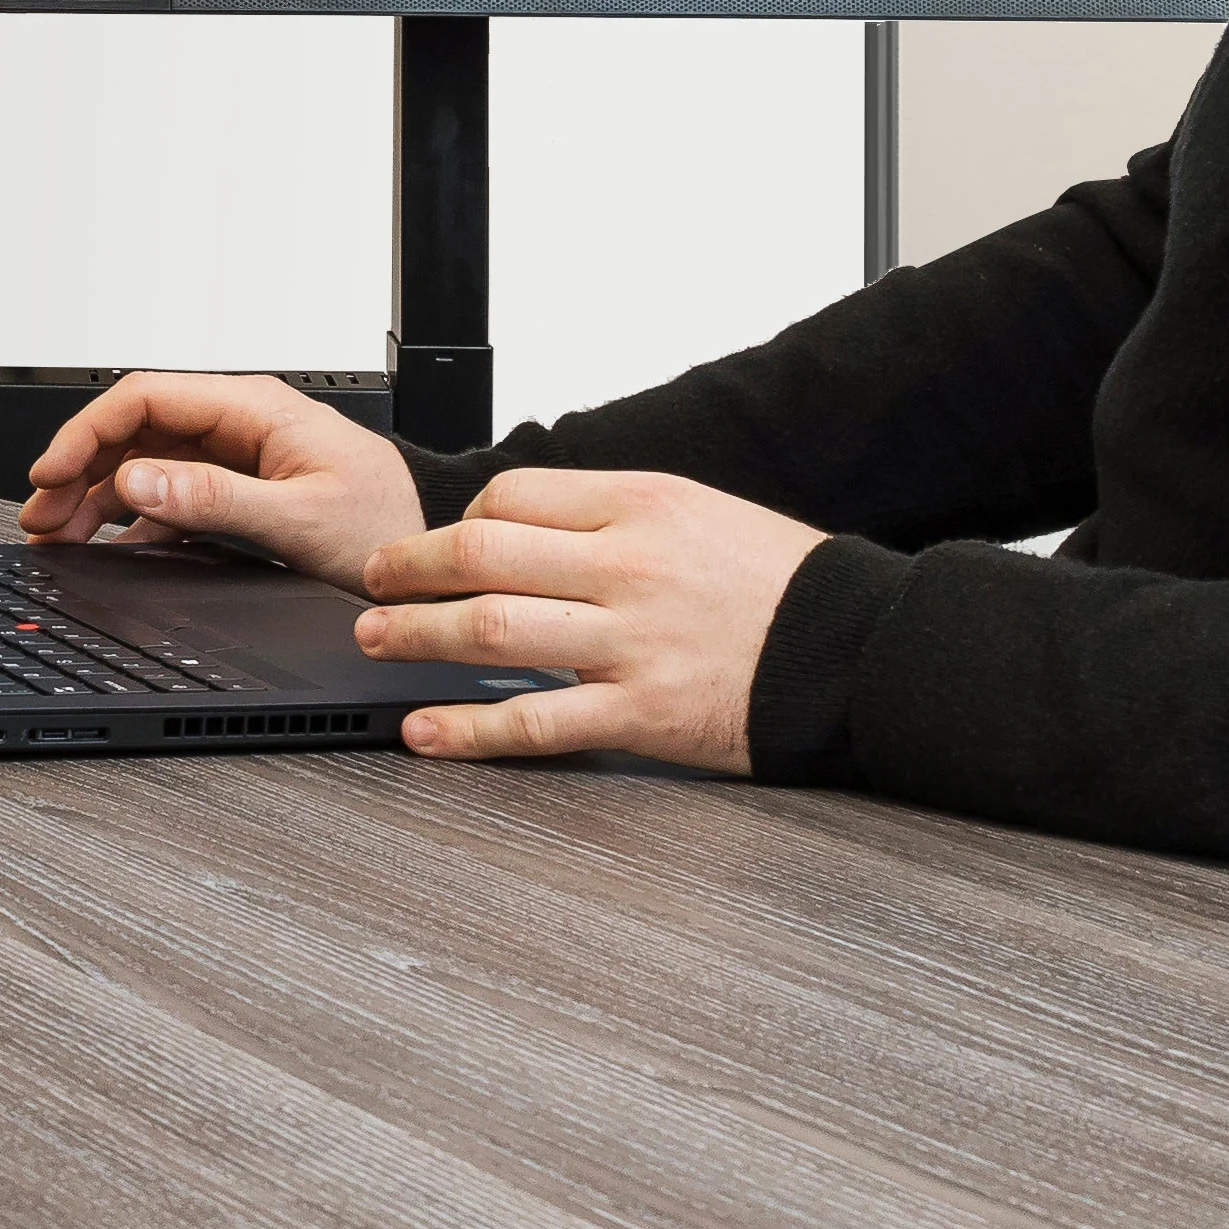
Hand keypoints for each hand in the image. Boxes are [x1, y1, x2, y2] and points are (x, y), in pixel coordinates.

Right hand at [18, 374, 426, 589]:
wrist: (431, 569)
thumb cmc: (387, 532)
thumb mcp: (297, 522)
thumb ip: (213, 499)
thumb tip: (137, 480)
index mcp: (255, 409)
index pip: (146, 399)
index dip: (87, 432)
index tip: (51, 474)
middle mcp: (241, 425)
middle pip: (136, 431)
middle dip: (79, 469)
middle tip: (41, 515)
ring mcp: (239, 458)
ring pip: (147, 464)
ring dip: (96, 496)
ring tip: (58, 534)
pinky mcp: (241, 492)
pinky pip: (171, 495)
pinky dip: (130, 519)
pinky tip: (108, 544)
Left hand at [359, 466, 824, 769]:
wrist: (858, 648)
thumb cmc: (779, 583)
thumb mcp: (698, 511)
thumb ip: (612, 514)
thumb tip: (524, 521)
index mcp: (640, 505)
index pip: (511, 497)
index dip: (455, 522)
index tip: (433, 545)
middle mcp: (628, 567)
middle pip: (481, 554)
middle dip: (408, 569)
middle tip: (371, 582)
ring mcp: (632, 643)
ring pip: (492, 630)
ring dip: (417, 637)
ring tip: (376, 641)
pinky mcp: (643, 715)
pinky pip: (536, 722)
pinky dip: (469, 729)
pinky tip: (427, 731)